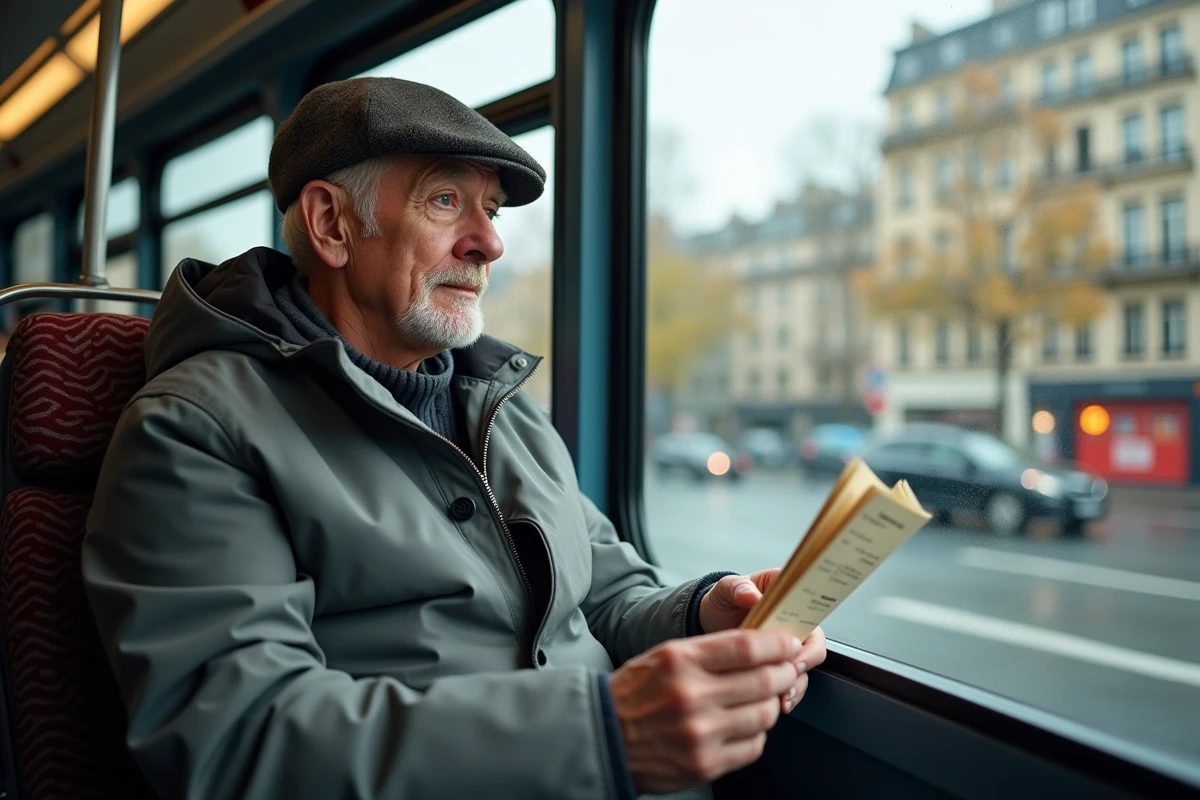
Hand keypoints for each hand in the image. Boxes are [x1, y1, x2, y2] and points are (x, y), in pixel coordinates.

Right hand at [609, 629, 800, 794]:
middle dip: (785, 672)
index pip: (747, 647)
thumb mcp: (666, 656)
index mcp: (681, 661)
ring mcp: (700, 734)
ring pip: (765, 714)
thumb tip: (762, 647)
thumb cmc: (636, 693)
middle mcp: (692, 696)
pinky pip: (754, 746)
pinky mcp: (706, 764)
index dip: (778, 644)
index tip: (789, 643)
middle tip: (787, 669)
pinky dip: (757, 733)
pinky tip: (744, 725)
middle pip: (764, 681)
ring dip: (772, 703)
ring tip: (764, 698)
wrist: (604, 737)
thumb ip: (711, 651)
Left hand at [698, 571, 827, 713]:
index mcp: (787, 594)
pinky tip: (780, 702)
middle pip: (814, 642)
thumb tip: (752, 595)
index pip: (811, 608)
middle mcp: (795, 620)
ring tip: (785, 696)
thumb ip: (738, 588)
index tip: (794, 645)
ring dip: (797, 682)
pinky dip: (788, 693)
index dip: (807, 627)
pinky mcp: (779, 664)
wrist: (710, 620)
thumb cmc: (723, 600)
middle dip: (805, 661)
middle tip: (792, 671)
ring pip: (805, 665)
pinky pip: (792, 680)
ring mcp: (788, 645)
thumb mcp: (726, 589)